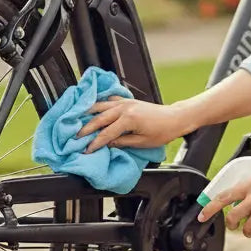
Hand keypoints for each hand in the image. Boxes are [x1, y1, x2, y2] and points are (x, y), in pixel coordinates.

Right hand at [76, 97, 192, 152]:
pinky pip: (108, 100)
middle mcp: (124, 108)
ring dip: (87, 113)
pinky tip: (92, 107)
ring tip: (76, 121)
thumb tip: (107, 144)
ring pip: (100, 106)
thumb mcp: (142, 142)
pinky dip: (99, 103)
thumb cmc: (162, 132)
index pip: (106, 134)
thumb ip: (122, 142)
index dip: (95, 143)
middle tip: (75, 137)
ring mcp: (125, 102)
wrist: (174, 118)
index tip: (86, 150)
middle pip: (99, 118)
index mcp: (128, 120)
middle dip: (86, 129)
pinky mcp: (127, 100)